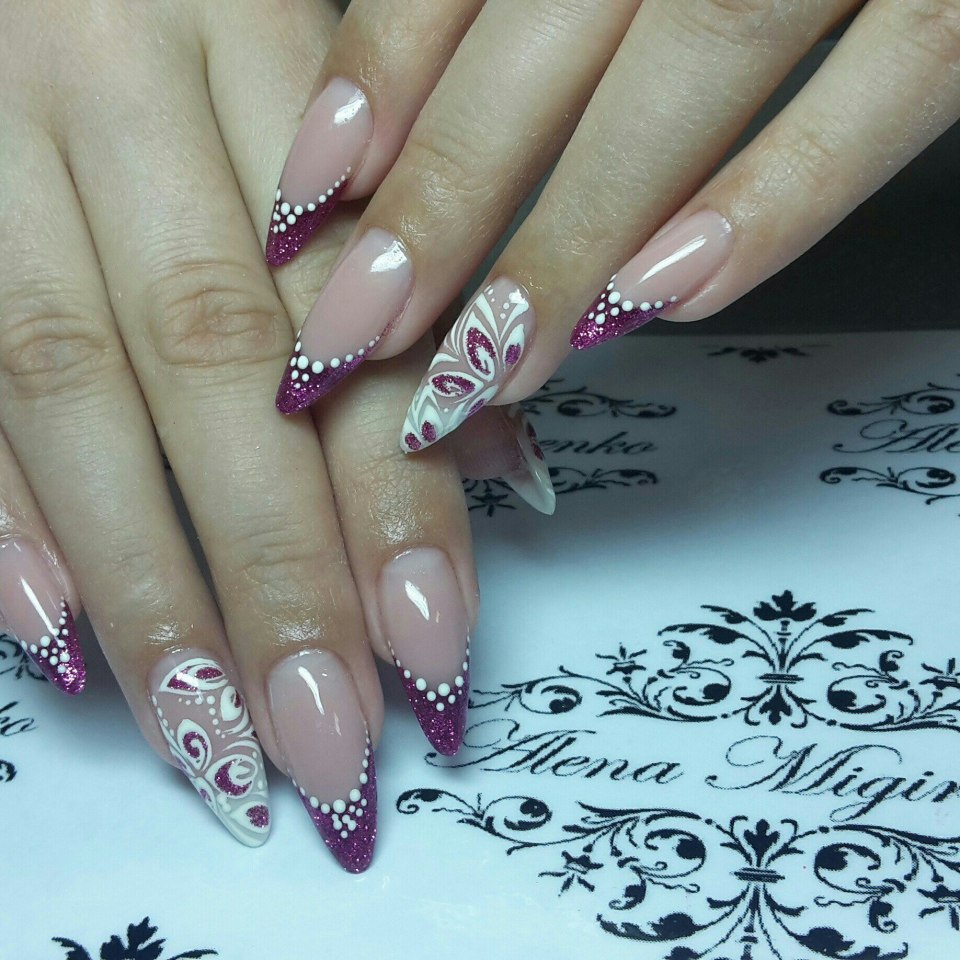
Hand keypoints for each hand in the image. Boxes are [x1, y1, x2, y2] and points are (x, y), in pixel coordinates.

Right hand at [0, 0, 484, 870]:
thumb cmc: (189, 12)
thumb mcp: (329, 90)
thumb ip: (401, 266)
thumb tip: (493, 456)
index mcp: (255, 45)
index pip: (349, 311)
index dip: (393, 493)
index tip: (431, 646)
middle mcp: (120, 91)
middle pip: (216, 371)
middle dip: (280, 573)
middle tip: (332, 739)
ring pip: (69, 385)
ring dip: (149, 581)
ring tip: (214, 739)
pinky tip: (54, 632)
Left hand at [264, 0, 958, 450]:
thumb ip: (530, 2)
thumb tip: (431, 123)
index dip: (378, 77)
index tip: (305, 206)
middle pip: (552, 33)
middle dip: (446, 197)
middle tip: (360, 333)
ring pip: (694, 61)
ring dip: (580, 229)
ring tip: (494, 364)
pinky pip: (897, 79)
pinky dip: (780, 193)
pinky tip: (675, 297)